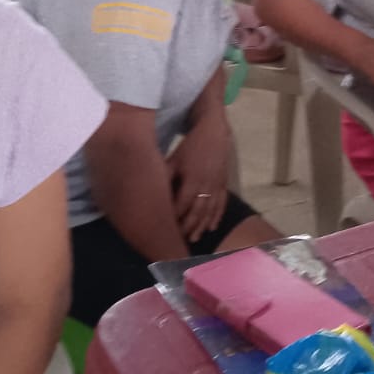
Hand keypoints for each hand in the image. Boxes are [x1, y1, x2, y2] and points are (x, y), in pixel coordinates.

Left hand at [167, 114, 230, 245]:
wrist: (214, 133)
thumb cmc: (190, 146)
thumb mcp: (174, 159)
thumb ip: (165, 175)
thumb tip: (150, 190)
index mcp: (191, 179)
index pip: (182, 205)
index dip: (175, 219)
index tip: (166, 230)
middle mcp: (206, 185)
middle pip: (197, 212)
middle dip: (188, 227)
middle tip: (179, 241)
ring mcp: (217, 185)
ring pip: (210, 210)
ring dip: (202, 226)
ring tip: (195, 239)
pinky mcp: (223, 183)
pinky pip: (221, 203)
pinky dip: (217, 216)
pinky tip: (212, 227)